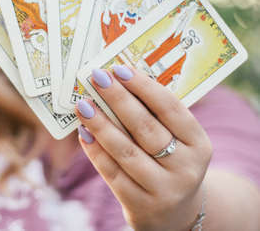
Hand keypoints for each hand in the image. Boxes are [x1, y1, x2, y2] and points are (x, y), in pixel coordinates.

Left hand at [75, 66, 211, 230]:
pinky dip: (95, 150)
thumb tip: (116, 81)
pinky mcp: (140, 206)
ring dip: (101, 124)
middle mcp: (186, 168)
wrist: (175, 213)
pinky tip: (83, 132)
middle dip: (118, 99)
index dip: (143, 86)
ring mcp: (164, 190)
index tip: (119, 69)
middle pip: (145, 127)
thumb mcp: (176, 140)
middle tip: (97, 78)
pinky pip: (112, 173)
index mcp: (199, 144)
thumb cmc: (170, 160)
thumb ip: (153, 115)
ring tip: (83, 104)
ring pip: (126, 151)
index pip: (170, 108)